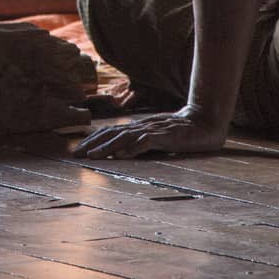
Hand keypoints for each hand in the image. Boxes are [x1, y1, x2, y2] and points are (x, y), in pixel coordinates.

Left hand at [72, 107, 228, 159]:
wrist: (203, 122)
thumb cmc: (179, 132)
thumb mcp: (155, 137)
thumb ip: (139, 142)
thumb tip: (119, 152)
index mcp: (138, 126)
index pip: (110, 131)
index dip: (93, 139)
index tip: (78, 149)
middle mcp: (141, 126)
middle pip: (112, 133)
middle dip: (92, 143)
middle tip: (75, 154)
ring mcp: (152, 130)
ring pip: (125, 137)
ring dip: (107, 147)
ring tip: (93, 156)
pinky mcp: (164, 136)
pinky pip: (146, 142)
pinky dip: (133, 148)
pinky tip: (122, 155)